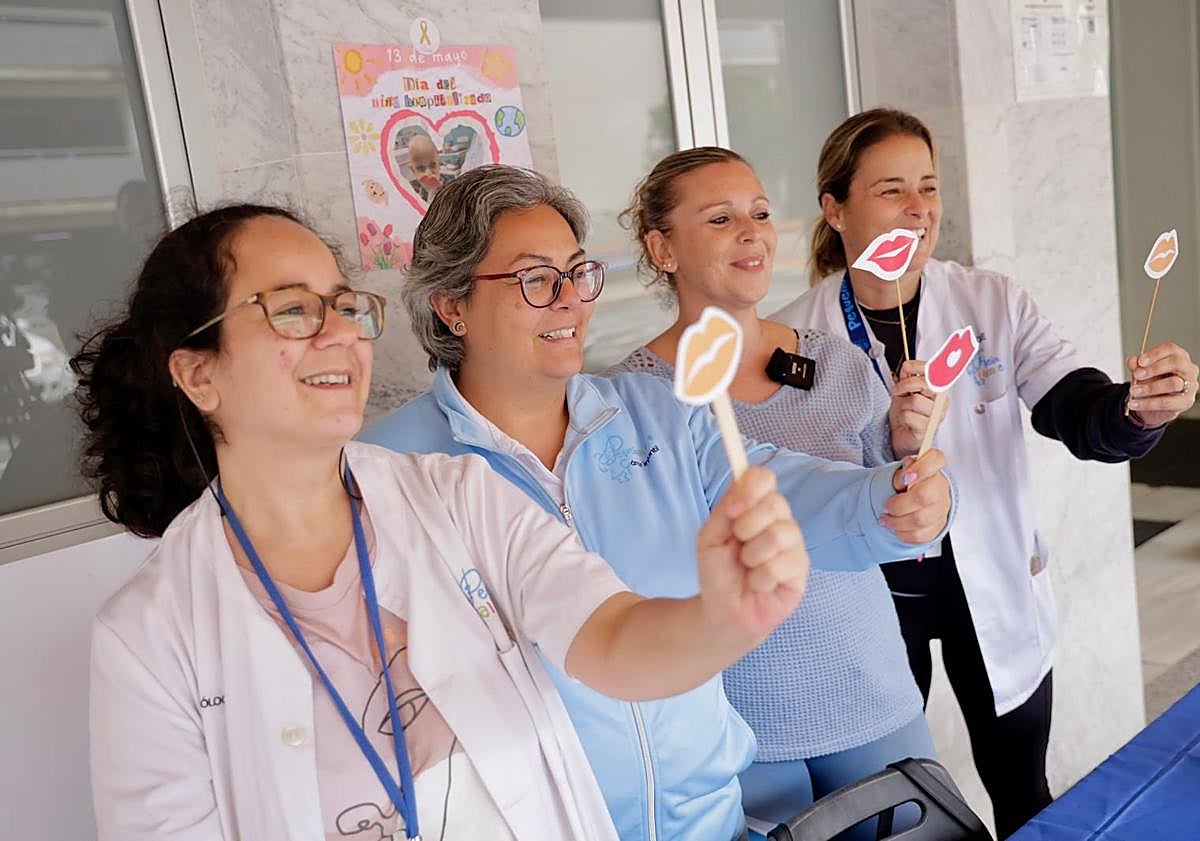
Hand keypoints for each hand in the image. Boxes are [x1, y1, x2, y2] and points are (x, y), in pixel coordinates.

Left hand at [695, 467, 809, 640]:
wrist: (723, 610)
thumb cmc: (718, 572)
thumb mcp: (710, 538)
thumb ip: (724, 510)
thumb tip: (740, 486)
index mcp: (756, 507)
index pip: (764, 478)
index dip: (750, 488)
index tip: (733, 509)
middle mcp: (780, 521)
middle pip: (775, 503)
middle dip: (746, 527)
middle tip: (737, 545)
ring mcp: (794, 545)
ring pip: (778, 536)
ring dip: (752, 557)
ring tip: (748, 568)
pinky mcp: (801, 571)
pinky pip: (781, 566)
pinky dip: (760, 579)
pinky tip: (758, 584)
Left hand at [885, 449, 950, 543]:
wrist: (922, 498)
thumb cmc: (911, 483)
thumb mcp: (903, 472)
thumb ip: (902, 472)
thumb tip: (902, 478)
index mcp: (933, 469)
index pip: (936, 459)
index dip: (921, 468)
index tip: (906, 477)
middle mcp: (940, 488)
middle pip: (923, 496)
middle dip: (898, 505)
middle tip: (886, 506)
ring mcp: (941, 509)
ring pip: (920, 520)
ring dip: (896, 522)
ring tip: (885, 519)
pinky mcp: (938, 527)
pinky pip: (921, 536)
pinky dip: (903, 534)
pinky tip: (896, 529)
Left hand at [890, 360, 936, 456]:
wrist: (901, 435)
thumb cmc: (905, 414)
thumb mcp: (904, 391)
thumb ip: (907, 378)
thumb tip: (908, 366)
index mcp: (938, 390)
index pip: (935, 371)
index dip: (918, 367)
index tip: (907, 368)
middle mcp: (941, 402)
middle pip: (926, 384)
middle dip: (906, 384)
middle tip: (897, 390)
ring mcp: (936, 416)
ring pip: (915, 400)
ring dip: (903, 404)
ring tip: (903, 409)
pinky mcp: (928, 429)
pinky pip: (909, 416)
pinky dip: (902, 417)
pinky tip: (906, 421)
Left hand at [1126, 342, 1198, 426]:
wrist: (1153, 404)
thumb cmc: (1152, 382)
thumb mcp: (1141, 372)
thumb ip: (1137, 366)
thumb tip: (1133, 361)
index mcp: (1178, 356)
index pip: (1171, 349)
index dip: (1155, 354)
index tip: (1140, 361)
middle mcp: (1188, 369)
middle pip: (1176, 362)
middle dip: (1154, 368)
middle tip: (1137, 375)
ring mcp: (1190, 385)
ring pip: (1173, 383)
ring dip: (1150, 387)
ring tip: (1134, 391)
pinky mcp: (1185, 402)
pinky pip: (1167, 402)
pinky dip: (1148, 403)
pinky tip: (1135, 403)